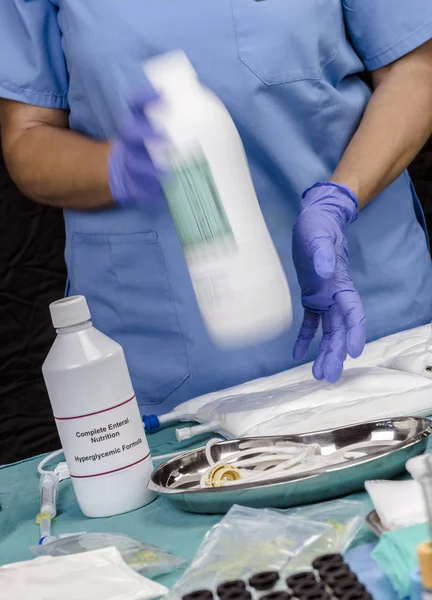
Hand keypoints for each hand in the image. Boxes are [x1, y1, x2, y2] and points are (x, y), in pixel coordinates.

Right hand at [108, 88, 164, 205]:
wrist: (128, 171)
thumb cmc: (156, 145)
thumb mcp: (161, 128)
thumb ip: (175, 118)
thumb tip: (202, 102)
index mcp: (136, 121)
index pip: (135, 104)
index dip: (143, 97)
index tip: (161, 95)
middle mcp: (129, 140)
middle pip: (129, 132)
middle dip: (145, 132)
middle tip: (165, 137)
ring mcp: (128, 162)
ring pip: (133, 162)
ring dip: (149, 166)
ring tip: (168, 171)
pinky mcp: (131, 184)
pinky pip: (138, 188)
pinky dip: (150, 191)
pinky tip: (162, 193)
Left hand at [292, 182, 365, 382]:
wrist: (313, 222)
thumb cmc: (318, 228)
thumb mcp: (318, 237)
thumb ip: (322, 253)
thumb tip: (324, 271)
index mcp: (342, 285)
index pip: (354, 314)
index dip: (355, 333)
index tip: (352, 353)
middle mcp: (337, 296)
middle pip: (341, 330)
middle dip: (336, 353)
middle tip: (329, 377)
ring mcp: (325, 298)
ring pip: (328, 331)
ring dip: (324, 352)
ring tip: (318, 374)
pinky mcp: (312, 298)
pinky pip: (310, 323)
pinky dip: (305, 338)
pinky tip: (297, 355)